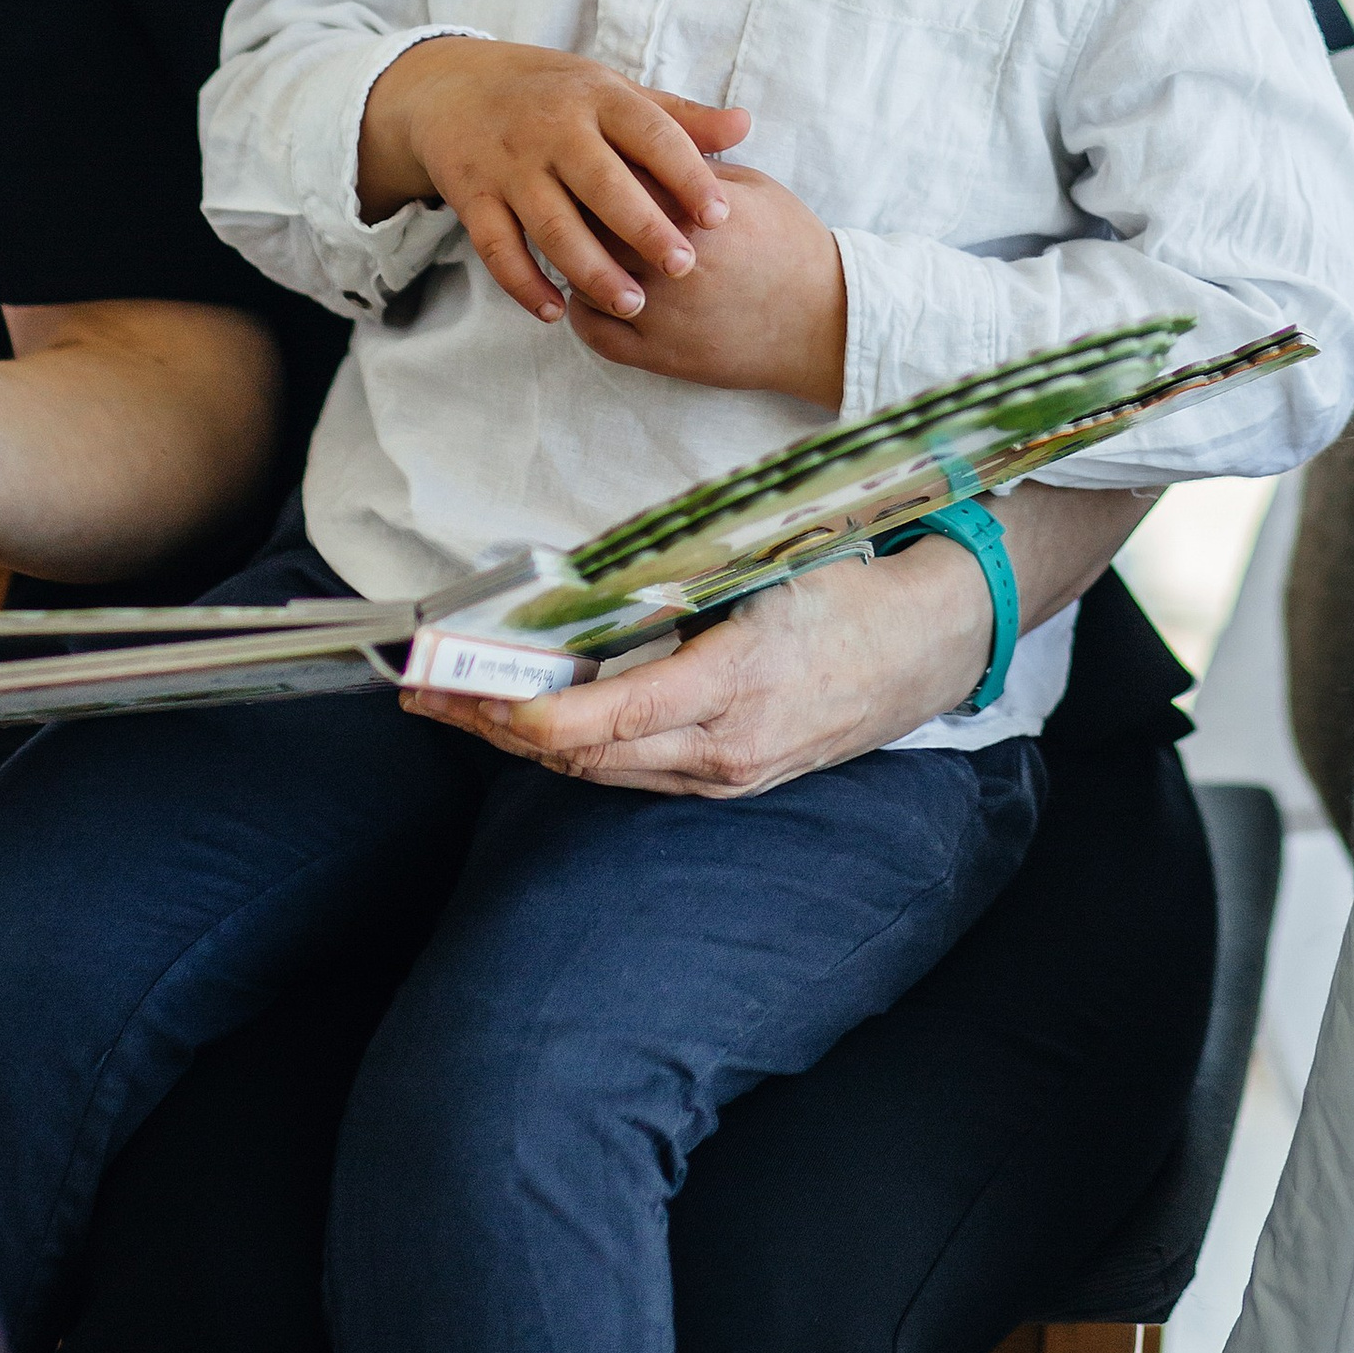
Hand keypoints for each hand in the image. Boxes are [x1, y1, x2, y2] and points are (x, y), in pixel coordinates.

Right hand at [359, 38, 747, 327]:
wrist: (452, 87)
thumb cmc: (555, 95)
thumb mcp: (612, 92)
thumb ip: (678, 117)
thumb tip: (746, 125)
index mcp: (596, 97)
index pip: (650, 133)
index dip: (687, 173)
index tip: (722, 216)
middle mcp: (551, 127)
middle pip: (602, 184)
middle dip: (644, 228)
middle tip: (685, 268)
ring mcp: (507, 164)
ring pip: (551, 224)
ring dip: (591, 268)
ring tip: (633, 303)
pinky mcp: (471, 196)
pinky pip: (497, 248)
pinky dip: (524, 284)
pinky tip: (556, 312)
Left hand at [403, 534, 995, 794]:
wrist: (929, 643)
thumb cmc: (843, 590)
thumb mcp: (755, 571)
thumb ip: (669, 588)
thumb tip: (576, 587)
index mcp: (728, 686)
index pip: (601, 722)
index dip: (521, 716)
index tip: (461, 692)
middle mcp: (723, 750)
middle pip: (583, 757)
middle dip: (495, 730)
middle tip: (424, 698)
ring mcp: (730, 775)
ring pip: (604, 771)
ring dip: (527, 744)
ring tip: (460, 709)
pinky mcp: (735, 781)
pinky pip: (638, 773)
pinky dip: (580, 750)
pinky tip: (539, 723)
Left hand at [572, 158, 845, 405]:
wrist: (824, 322)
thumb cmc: (791, 245)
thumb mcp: (751, 187)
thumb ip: (694, 164)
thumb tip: (645, 140)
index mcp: (692, 210)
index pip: (619, 174)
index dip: (602, 163)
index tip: (596, 159)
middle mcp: (668, 259)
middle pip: (592, 223)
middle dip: (583, 209)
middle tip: (578, 199)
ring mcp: (660, 311)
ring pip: (585, 277)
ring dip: (579, 261)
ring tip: (587, 248)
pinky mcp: (658, 355)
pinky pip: (594, 333)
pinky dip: (584, 312)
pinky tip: (595, 295)